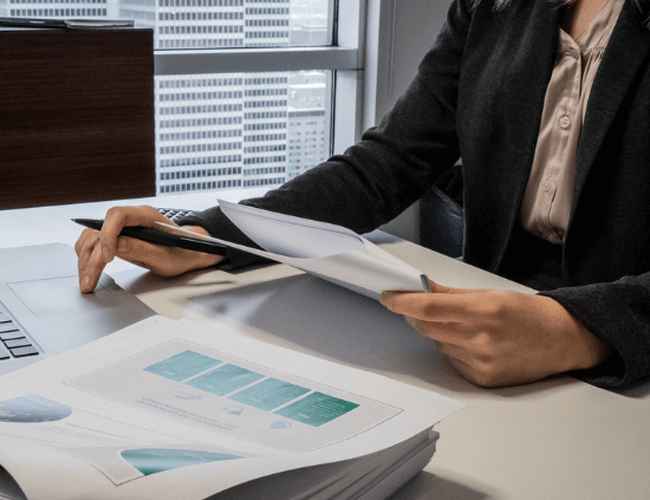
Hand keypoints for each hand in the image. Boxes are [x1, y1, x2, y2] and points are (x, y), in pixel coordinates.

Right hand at [75, 205, 222, 292]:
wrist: (190, 253)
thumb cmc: (183, 253)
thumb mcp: (167, 257)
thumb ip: (142, 250)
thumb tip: (116, 245)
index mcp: (147, 216)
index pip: (118, 215)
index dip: (108, 234)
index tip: (108, 258)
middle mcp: (131, 218)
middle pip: (100, 229)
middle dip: (92, 256)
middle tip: (90, 281)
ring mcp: (122, 228)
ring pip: (93, 237)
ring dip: (86, 259)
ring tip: (87, 282)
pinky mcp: (117, 238)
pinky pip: (95, 243)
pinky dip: (88, 258)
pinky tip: (89, 273)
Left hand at [380, 281, 610, 386]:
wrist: (562, 340)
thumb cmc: (528, 313)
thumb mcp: (491, 294)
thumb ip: (452, 294)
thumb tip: (421, 287)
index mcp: (483, 311)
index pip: (429, 308)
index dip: (403, 302)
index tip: (388, 297)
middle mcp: (480, 339)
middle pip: (426, 328)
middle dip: (415, 316)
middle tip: (415, 306)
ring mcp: (481, 362)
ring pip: (437, 344)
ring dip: (438, 333)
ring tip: (464, 326)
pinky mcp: (482, 379)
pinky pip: (451, 361)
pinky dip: (453, 350)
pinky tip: (474, 344)